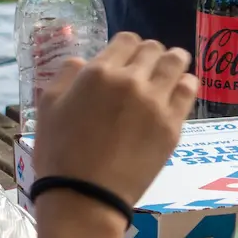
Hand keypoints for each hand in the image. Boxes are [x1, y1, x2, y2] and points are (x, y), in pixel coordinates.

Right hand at [32, 34, 195, 207]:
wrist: (84, 197)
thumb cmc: (59, 153)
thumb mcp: (48, 106)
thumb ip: (66, 75)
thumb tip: (83, 62)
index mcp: (99, 72)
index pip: (127, 40)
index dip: (128, 46)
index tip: (127, 58)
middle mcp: (131, 80)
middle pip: (154, 49)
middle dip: (151, 54)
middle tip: (148, 67)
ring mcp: (156, 103)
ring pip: (176, 63)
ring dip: (174, 62)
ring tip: (171, 72)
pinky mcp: (172, 126)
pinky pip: (189, 91)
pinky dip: (186, 84)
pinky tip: (180, 89)